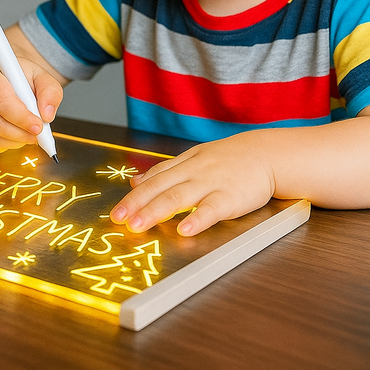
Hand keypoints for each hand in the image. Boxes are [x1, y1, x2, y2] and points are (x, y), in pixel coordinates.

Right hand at [0, 56, 62, 151]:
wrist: (2, 77)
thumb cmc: (19, 77)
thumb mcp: (40, 75)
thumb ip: (49, 91)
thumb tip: (47, 115)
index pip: (2, 100)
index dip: (21, 117)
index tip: (38, 126)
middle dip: (19, 133)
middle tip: (37, 135)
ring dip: (14, 142)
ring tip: (29, 136)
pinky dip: (3, 146)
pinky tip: (15, 138)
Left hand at [110, 132, 275, 235]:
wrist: (268, 154)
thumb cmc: (231, 159)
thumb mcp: (195, 157)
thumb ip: (166, 170)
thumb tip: (135, 180)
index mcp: (185, 163)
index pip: (155, 178)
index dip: (134, 195)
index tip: (116, 211)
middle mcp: (194, 171)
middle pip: (161, 187)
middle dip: (137, 204)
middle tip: (119, 219)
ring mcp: (211, 183)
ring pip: (178, 197)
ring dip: (156, 211)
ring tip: (139, 225)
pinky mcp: (230, 197)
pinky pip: (211, 209)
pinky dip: (196, 219)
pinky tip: (183, 230)